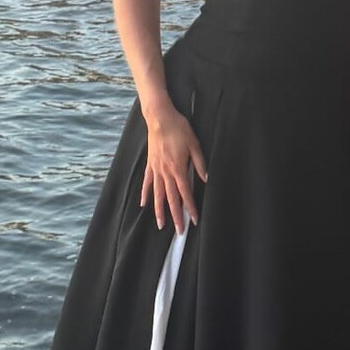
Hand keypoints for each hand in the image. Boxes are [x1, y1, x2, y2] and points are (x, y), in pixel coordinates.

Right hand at [140, 105, 207, 232]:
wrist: (160, 117)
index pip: (185, 193)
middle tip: (179, 232)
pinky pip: (147, 183)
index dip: (190, 208)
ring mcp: (156, 169)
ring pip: (158, 195)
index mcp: (178, 168)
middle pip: (171, 199)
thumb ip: (200, 163)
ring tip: (161, 225)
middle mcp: (165, 172)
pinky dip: (146, 194)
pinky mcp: (150, 164)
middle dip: (176, 216)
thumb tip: (206, 178)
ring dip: (159, 211)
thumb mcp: (194, 144)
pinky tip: (143, 205)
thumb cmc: (179, 128)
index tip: (193, 221)